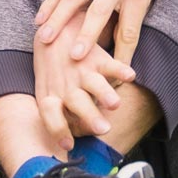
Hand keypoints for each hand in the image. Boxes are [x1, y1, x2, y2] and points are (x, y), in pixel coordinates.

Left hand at [33, 20, 136, 150]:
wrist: (53, 31)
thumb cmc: (51, 71)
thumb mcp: (47, 92)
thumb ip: (58, 115)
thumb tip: (66, 146)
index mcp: (50, 94)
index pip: (49, 114)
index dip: (57, 128)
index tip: (68, 144)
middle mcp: (66, 84)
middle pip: (76, 102)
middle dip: (88, 116)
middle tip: (102, 129)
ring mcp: (81, 70)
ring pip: (93, 83)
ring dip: (104, 93)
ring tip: (115, 104)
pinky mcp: (96, 57)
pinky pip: (110, 64)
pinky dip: (120, 68)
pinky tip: (131, 76)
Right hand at [35, 0, 168, 65]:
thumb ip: (134, 20)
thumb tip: (124, 54)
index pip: (129, 28)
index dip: (122, 52)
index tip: (114, 74)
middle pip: (98, 12)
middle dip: (86, 35)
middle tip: (74, 57)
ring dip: (58, 19)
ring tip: (45, 37)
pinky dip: (49, 2)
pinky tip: (39, 18)